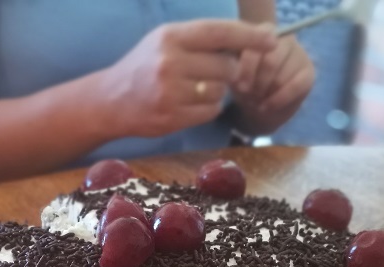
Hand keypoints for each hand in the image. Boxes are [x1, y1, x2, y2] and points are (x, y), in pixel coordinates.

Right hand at [96, 19, 275, 138]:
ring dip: (215, 92)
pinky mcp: (172, 116)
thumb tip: (250, 40)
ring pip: (220, 91)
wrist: (110, 100)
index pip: (220, 32)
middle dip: (228, 71)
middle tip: (210, 73)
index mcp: (171, 36)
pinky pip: (210, 111)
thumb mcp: (166, 41)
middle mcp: (170, 61)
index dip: (250, 36)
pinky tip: (188, 104)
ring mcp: (170, 91)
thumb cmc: (145, 66)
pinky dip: (207, 109)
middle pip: (227, 66)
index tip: (273, 40)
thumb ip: (203, 39)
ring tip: (192, 90)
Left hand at [231, 28, 314, 134]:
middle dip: (257, 84)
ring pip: (280, 78)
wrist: (261, 100)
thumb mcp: (235, 71)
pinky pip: (294, 88)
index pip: (257, 46)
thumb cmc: (246, 80)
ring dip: (265, 94)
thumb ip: (234, 66)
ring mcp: (300, 54)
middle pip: (270, 62)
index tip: (240, 86)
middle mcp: (285, 38)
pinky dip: (277, 100)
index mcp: (264, 31)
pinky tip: (267, 107)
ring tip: (255, 101)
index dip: (247, 69)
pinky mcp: (309, 73)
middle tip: (248, 96)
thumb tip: (234, 72)